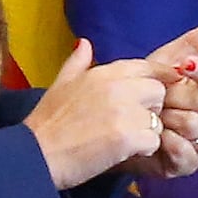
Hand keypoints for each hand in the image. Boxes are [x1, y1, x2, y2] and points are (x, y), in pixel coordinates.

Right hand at [25, 20, 197, 187]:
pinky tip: (122, 153)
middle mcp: (117, 86)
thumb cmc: (47, 122)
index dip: (157, 78)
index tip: (162, 89)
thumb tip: (84, 43)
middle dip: (150, 108)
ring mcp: (124, 111)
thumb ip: (77, 63)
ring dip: (146, 132)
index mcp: (103, 72)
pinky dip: (143, 151)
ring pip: (158, 119)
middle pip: (158, 92)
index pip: (146, 67)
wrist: (36, 154)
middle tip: (129, 123)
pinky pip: (153, 142)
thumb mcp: (60, 84)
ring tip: (122, 141)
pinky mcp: (127, 137)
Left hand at [150, 51, 197, 176]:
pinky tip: (153, 136)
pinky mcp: (188, 164)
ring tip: (152, 117)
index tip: (184, 65)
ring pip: (195, 125)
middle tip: (155, 97)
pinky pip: (185, 151)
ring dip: (169, 118)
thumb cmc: (144, 95)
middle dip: (176, 97)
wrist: (117, 128)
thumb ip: (191, 45)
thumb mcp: (163, 64)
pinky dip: (167, 141)